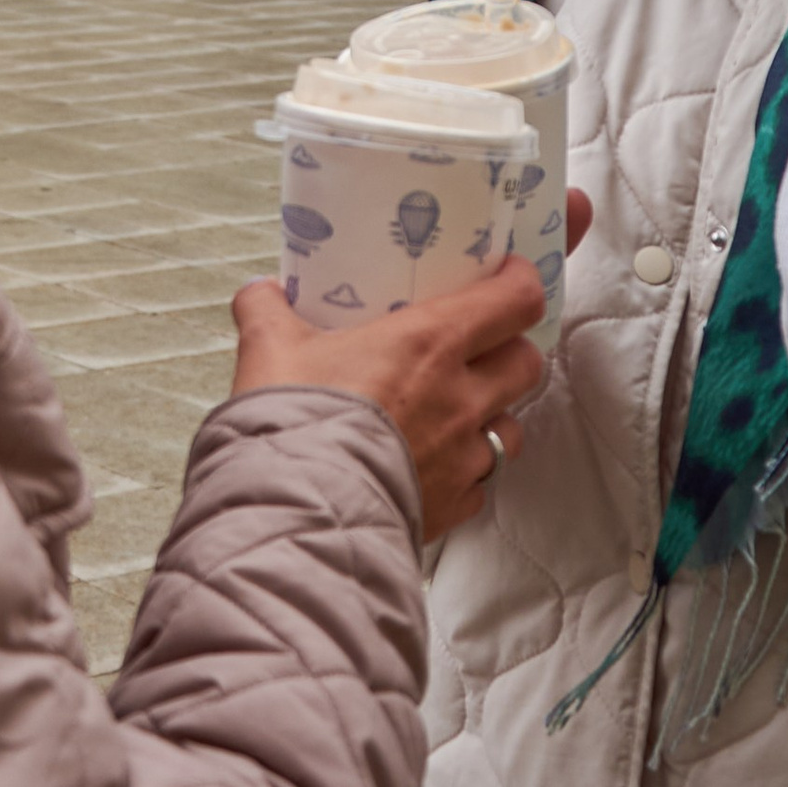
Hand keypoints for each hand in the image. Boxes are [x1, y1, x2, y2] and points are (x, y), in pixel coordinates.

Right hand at [230, 193, 593, 541]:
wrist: (297, 511)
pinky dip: (464, 472)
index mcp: (430, 343)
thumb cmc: (294, 421)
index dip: (521, 282)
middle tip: (480, 344)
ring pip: (511, 428)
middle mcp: (462, 397)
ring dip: (492, 415)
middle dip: (511, 349)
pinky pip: (478, 484)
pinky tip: (430, 465)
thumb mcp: (269, 348)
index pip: (515, 301)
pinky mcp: (453, 505)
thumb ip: (267, 309)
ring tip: (455, 413)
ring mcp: (463, 456)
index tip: (506, 274)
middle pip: (526, 362)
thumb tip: (261, 292)